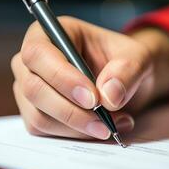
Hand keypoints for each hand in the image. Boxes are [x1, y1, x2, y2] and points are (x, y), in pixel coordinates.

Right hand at [11, 16, 168, 139]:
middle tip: (104, 122)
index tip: (92, 99)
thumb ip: (127, 70)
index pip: (38, 54)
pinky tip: (100, 128)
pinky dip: (74, 135)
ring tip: (113, 124)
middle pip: (33, 88)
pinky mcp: (37, 112)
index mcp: (51, 33)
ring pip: (38, 115)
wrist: (126, 81)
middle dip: (70, 110)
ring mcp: (31, 88)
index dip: (62, 78)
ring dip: (76, 127)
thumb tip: (108, 95)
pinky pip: (45, 131)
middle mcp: (34, 61)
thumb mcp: (137, 56)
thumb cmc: (125, 60)